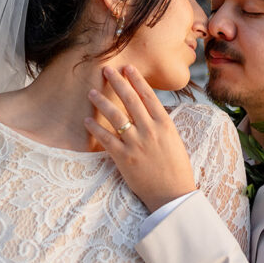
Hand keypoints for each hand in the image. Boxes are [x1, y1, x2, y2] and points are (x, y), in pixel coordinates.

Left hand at [85, 65, 196, 212]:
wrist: (173, 194)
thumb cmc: (176, 168)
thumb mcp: (174, 139)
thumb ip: (160, 123)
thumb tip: (148, 109)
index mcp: (165, 124)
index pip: (148, 95)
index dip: (136, 80)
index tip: (127, 68)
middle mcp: (150, 130)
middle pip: (130, 100)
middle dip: (117, 82)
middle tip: (106, 70)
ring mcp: (136, 144)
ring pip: (115, 116)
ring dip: (101, 102)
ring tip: (91, 93)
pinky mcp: (124, 158)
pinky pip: (106, 139)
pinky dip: (95, 128)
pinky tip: (87, 121)